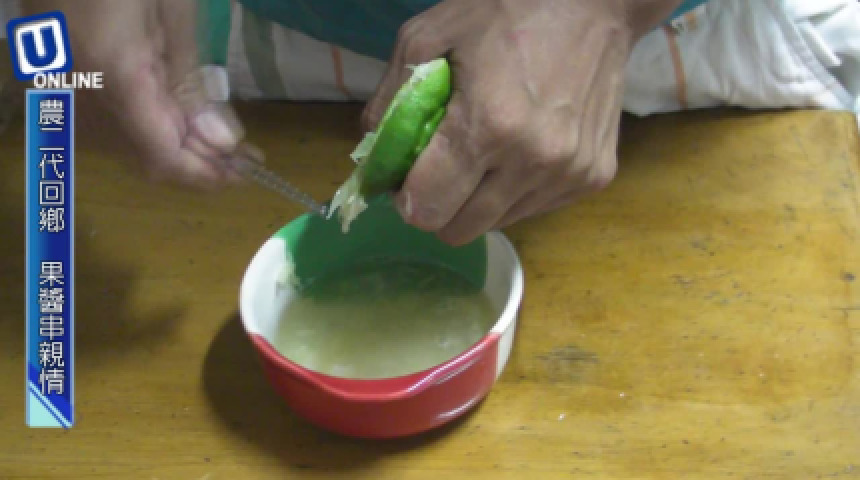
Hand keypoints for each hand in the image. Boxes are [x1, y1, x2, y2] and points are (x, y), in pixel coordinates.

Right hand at [23, 0, 246, 188]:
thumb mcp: (172, 10)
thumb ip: (192, 82)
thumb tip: (222, 142)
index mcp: (115, 78)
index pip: (163, 158)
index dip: (206, 175)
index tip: (246, 173)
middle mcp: (78, 97)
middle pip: (143, 159)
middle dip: (197, 164)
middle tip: (243, 157)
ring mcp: (58, 90)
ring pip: (123, 146)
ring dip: (174, 148)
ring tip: (219, 138)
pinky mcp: (51, 78)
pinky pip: (105, 123)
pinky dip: (146, 129)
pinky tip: (177, 116)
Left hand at [363, 0, 681, 244]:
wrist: (599, 3)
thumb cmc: (510, 9)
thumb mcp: (431, 33)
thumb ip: (392, 96)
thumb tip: (374, 148)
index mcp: (488, 125)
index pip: (426, 209)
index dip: (406, 199)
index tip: (407, 178)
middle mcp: (533, 161)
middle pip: (459, 230)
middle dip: (439, 206)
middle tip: (440, 169)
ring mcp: (568, 174)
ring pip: (497, 223)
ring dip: (479, 199)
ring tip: (486, 151)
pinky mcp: (594, 178)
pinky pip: (534, 208)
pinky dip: (516, 190)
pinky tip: (522, 148)